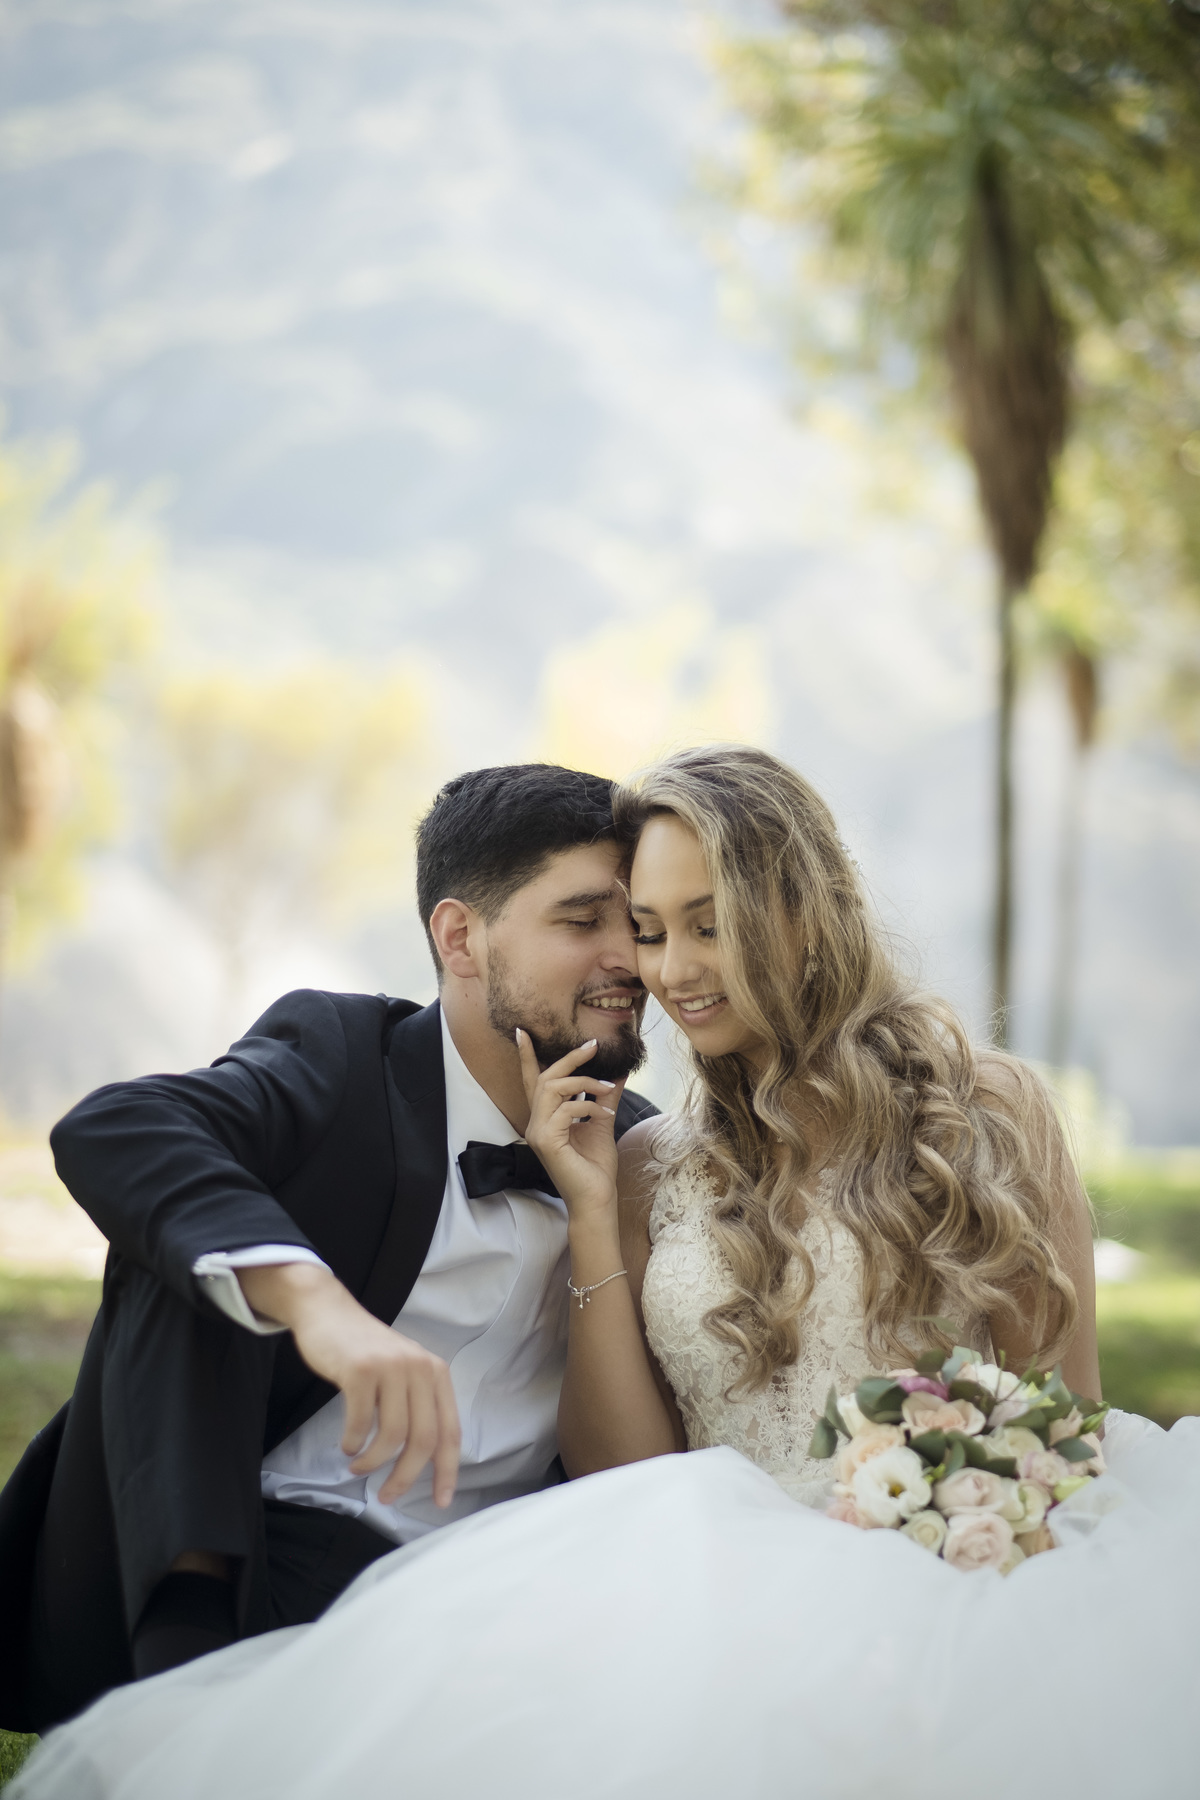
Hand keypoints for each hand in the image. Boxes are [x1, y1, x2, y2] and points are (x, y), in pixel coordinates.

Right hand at [237, 1263, 460, 1506]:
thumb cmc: (365, 1350)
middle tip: (386, 1497)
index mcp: (436, 1373)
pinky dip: (353, 1442)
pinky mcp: (361, 1369)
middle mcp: (420, 1368)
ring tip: (358, 1466)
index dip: (447, 1470)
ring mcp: (391, 1367)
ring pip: (393, 1435)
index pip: (450, 1431)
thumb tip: (424, 1460)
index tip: (440, 1501)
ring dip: (374, 1461)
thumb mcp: (403, 1371)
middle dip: (405, 1477)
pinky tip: (347, 1444)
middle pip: (423, 1439)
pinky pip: (361, 1422)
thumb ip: (417, 1404)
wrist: (328, 1311)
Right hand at [516, 1030, 623, 1221]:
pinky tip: (606, 1112)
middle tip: (592, 1046)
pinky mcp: (547, 1141)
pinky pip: (566, 1109)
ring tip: (606, 1086)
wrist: (597, 1199)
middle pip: (545, 1078)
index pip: (532, 1082)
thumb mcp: (602, 1122)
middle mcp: (536, 1123)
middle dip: (569, 1059)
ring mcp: (538, 1132)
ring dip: (583, 1082)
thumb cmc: (595, 1167)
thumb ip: (604, 1096)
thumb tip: (617, 1071)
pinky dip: (589, 1106)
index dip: (528, 1057)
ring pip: (552, 1088)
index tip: (523, 1032)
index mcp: (545, 1119)